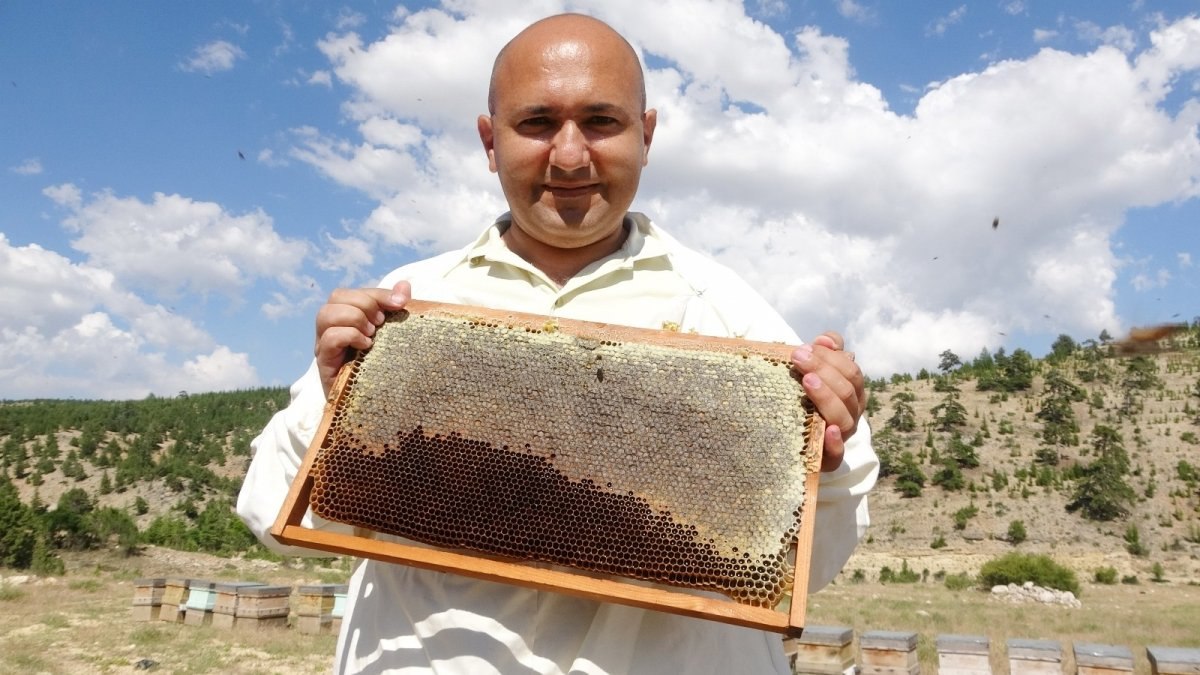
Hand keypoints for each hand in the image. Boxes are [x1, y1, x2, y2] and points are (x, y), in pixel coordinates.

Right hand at [314, 281, 410, 396]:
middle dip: (364, 304)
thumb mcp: (395, 335)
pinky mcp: (325, 364)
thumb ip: (397, 310)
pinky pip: (328, 338)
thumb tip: (405, 286)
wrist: (378, 408)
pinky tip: (366, 347)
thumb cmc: (386, 369)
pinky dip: (349, 336)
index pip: (354, 292)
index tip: (401, 303)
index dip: (377, 293)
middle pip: (336, 296)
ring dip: (355, 318)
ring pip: (326, 313)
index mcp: (348, 319)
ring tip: (373, 335)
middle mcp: (332, 329)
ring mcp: (325, 346)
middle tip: (382, 323)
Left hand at [790, 331, 865, 472]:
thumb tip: (826, 340)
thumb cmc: (806, 396)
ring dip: (826, 397)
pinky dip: (835, 442)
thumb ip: (825, 351)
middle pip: (846, 391)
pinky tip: (827, 431)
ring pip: (843, 417)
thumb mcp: (816, 370)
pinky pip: (838, 454)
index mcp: (853, 392)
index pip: (851, 372)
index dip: (831, 358)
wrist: (793, 437)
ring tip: (807, 381)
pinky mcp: (829, 458)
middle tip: (797, 357)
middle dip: (823, 370)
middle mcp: (851, 413)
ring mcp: (841, 436)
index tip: (805, 348)